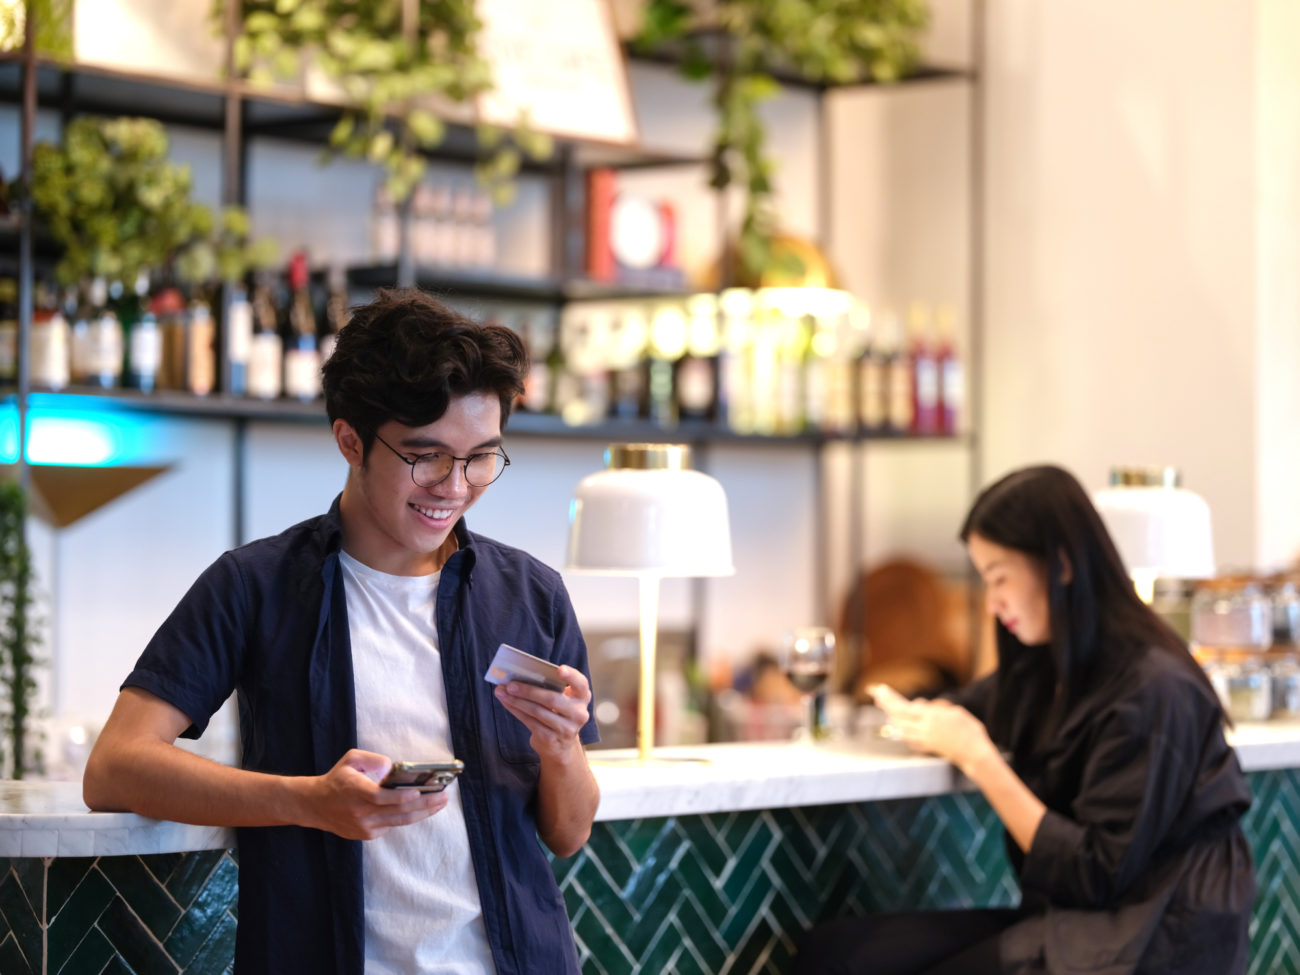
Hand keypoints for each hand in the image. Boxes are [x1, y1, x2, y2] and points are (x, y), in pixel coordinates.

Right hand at [302, 749, 448, 840]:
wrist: (315, 806)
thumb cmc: (337, 779)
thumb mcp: (351, 759)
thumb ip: (372, 759)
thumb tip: (393, 768)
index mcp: (355, 791)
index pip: (380, 798)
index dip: (400, 797)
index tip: (419, 792)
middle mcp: (360, 812)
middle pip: (398, 812)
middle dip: (424, 804)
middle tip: (444, 797)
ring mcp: (364, 827)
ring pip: (399, 821)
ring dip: (423, 813)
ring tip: (440, 803)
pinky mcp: (367, 835)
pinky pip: (391, 825)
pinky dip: (407, 816)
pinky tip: (422, 808)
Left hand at [494, 665, 590, 763]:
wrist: (561, 746)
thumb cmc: (558, 713)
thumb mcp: (562, 700)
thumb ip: (549, 688)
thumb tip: (519, 677)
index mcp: (582, 697)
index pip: (581, 684)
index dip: (571, 676)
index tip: (559, 669)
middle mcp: (578, 713)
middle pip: (552, 699)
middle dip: (528, 690)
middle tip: (510, 684)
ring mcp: (566, 728)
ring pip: (537, 711)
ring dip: (517, 700)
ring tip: (503, 692)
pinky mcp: (551, 739)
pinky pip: (530, 722)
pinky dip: (515, 710)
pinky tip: (507, 702)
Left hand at [868, 684, 996, 773]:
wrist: (974, 754)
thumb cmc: (969, 730)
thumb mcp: (954, 712)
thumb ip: (935, 708)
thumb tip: (918, 706)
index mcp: (930, 717)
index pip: (904, 707)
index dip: (890, 699)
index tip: (880, 689)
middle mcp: (924, 729)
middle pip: (898, 716)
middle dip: (886, 704)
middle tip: (875, 694)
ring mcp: (924, 740)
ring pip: (900, 727)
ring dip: (891, 716)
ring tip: (883, 706)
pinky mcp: (927, 747)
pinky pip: (908, 737)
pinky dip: (901, 729)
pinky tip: (898, 726)